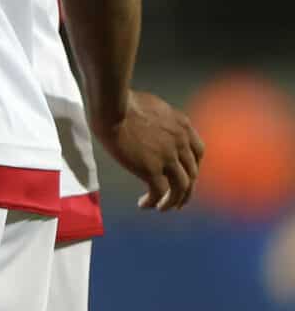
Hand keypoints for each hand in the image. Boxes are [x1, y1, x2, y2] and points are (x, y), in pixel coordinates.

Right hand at [98, 90, 204, 209]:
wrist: (112, 107)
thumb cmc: (123, 102)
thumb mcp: (153, 106)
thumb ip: (160, 119)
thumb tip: (152, 125)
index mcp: (183, 127)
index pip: (198, 152)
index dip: (192, 168)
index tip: (184, 176)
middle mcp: (181, 143)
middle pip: (192, 173)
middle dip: (186, 190)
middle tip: (178, 200)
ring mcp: (168, 157)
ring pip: (181, 187)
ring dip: (174, 201)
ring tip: (162, 208)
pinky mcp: (151, 169)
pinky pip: (160, 192)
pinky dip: (155, 202)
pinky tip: (145, 204)